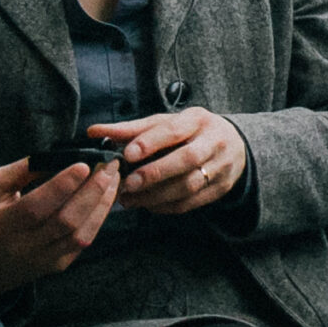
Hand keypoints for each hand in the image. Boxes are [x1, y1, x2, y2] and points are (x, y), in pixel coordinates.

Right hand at [0, 157, 119, 299]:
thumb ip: (21, 170)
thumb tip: (57, 155)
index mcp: (0, 225)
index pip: (35, 208)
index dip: (61, 186)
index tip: (83, 164)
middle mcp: (23, 246)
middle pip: (65, 221)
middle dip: (92, 191)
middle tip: (109, 165)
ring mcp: (43, 259)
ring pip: (80, 234)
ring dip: (102, 204)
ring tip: (114, 177)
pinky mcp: (58, 265)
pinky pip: (84, 241)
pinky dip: (99, 217)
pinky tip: (108, 196)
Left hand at [89, 108, 248, 214]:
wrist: (233, 145)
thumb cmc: (190, 132)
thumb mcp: (166, 123)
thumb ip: (131, 129)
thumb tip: (94, 131)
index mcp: (197, 120)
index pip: (175, 130)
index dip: (151, 142)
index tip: (127, 154)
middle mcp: (214, 141)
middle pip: (186, 159)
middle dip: (154, 174)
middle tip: (127, 184)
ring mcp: (221, 166)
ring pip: (189, 185)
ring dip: (156, 195)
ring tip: (130, 199)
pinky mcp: (221, 188)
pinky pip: (191, 202)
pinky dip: (166, 206)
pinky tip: (149, 205)